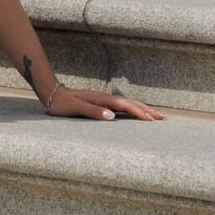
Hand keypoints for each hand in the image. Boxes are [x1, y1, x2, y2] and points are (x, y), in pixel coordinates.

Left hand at [44, 84, 163, 121]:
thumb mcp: (75, 109)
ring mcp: (105, 100)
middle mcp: (106, 98)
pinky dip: (133, 109)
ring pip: (128, 103)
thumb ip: (93, 112)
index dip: (138, 112)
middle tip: (161, 118)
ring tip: (155, 116)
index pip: (125, 106)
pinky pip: (122, 106)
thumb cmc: (62, 104)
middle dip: (147, 110)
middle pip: (131, 102)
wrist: (53, 94)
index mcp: (102, 99)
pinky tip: (136, 114)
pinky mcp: (103, 103)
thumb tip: (112, 116)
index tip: (150, 120)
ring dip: (142, 108)